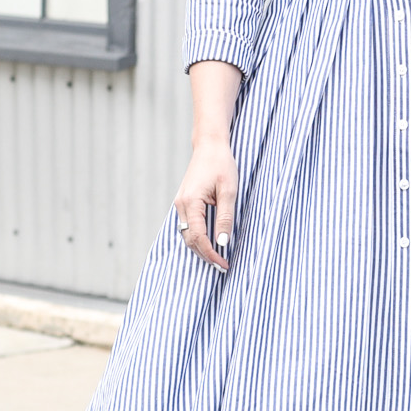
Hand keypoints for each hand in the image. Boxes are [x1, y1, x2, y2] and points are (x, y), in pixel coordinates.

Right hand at [175, 138, 237, 271]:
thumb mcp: (229, 191)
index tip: (224, 264)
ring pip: (187, 234)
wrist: (210, 145)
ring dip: (201, 248)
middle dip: (205, 255)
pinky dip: (198, 237)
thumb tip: (223, 242)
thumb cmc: (221, 164)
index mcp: (190, 203)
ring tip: (218, 257)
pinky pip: (189, 226)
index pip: (198, 238)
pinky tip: (210, 242)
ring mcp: (181, 204)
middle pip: (190, 240)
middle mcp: (181, 205)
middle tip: (223, 265)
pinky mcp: (185, 202)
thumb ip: (225, 217)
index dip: (211, 254)